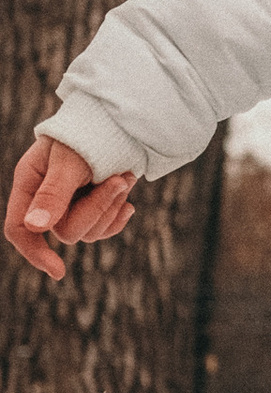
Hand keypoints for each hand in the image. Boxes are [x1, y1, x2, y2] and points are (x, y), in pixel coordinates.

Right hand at [5, 135, 135, 279]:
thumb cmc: (86, 133)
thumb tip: (36, 227)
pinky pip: (104, 229)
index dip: (34, 252)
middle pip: (65, 232)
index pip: (19, 229)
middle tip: (121, 179)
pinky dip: (117, 217)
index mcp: (29, 184)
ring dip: (111, 206)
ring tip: (126, 177)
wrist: (116, 121)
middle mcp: (46, 200)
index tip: (58, 271)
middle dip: (97, 209)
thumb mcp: (68, 161)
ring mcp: (70, 206)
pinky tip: (129, 203)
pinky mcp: (93, 208)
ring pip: (89, 232)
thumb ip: (53, 193)